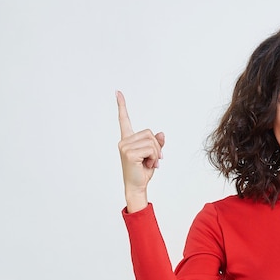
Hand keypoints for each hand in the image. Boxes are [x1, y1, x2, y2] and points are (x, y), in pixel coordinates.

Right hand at [116, 90, 164, 211]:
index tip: (118, 92)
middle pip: (150, 133)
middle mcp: (124, 141)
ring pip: (152, 141)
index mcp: (127, 140)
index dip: (122, 106)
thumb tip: (161, 133)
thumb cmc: (142, 172)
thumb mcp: (152, 155)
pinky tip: (148, 165)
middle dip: (156, 147)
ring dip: (156, 153)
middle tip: (153, 160)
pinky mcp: (129, 153)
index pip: (124, 120)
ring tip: (149, 163)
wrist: (137, 187)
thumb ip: (156, 143)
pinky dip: (154, 158)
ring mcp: (125, 146)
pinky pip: (151, 149)